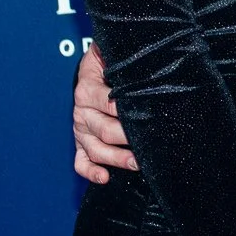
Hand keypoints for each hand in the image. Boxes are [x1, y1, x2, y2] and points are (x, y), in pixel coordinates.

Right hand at [73, 42, 136, 180]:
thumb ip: (128, 65)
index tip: (148, 119)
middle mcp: (82, 111)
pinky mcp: (81, 143)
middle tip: (147, 146)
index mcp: (88, 89)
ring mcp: (81, 129)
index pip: (109, 104)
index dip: (128, 113)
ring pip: (95, 149)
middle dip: (126, 140)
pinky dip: (90, 171)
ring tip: (136, 164)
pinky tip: (104, 177)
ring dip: (115, 159)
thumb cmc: (109, 63)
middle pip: (103, 130)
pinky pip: (81, 161)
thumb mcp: (114, 58)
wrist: (93, 66)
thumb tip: (155, 66)